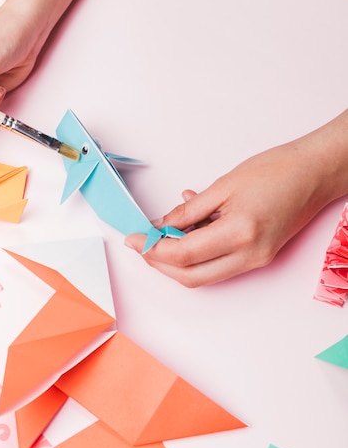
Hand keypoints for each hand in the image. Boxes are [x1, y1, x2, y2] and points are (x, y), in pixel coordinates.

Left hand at [125, 135, 342, 286]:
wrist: (314, 173)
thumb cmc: (276, 171)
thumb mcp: (223, 186)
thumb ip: (188, 212)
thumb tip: (160, 227)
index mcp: (240, 234)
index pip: (183, 255)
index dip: (152, 249)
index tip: (133, 239)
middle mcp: (249, 256)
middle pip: (191, 277)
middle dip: (160, 263)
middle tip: (141, 244)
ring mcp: (255, 260)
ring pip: (204, 276)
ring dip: (177, 262)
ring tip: (160, 237)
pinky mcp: (258, 257)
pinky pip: (219, 264)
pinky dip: (197, 253)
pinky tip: (187, 230)